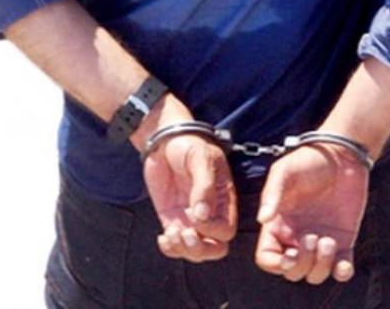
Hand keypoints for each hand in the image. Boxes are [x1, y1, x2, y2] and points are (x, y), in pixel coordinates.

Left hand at [143, 133, 237, 261]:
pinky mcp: (173, 218)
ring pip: (195, 250)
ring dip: (183, 250)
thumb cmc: (189, 144)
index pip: (226, 231)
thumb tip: (203, 215)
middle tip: (185, 233)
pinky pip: (176, 244)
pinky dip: (170, 248)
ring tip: (171, 234)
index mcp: (224, 200)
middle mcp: (210, 213)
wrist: (164, 139)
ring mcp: (191, 218)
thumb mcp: (201, 158)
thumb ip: (205, 186)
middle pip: (215, 248)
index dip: (212, 230)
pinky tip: (163, 237)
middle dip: (200, 249)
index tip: (196, 214)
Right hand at [254, 144, 368, 284]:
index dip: (276, 264)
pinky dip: (342, 272)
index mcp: (277, 225)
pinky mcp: (343, 242)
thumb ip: (272, 195)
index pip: (268, 258)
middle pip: (292, 272)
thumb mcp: (284, 172)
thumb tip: (261, 219)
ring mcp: (320, 241)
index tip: (289, 255)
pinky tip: (343, 260)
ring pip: (315, 274)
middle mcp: (296, 238)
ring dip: (321, 266)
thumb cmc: (308, 161)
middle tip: (312, 238)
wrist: (342, 155)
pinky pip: (341, 270)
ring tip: (328, 241)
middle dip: (302, 264)